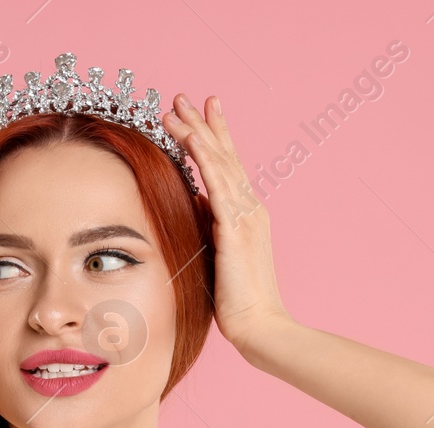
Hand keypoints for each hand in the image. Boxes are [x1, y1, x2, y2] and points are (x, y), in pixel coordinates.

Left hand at [162, 94, 294, 360]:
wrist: (259, 325)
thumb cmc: (237, 299)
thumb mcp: (219, 253)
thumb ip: (211, 225)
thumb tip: (196, 201)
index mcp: (247, 213)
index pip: (228, 165)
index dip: (214, 135)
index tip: (199, 111)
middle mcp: (250, 208)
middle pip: (223, 155)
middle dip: (202, 123)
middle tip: (181, 97)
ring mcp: (246, 216)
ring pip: (219, 164)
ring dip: (195, 134)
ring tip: (173, 110)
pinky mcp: (236, 230)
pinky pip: (218, 187)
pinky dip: (204, 161)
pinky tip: (191, 142)